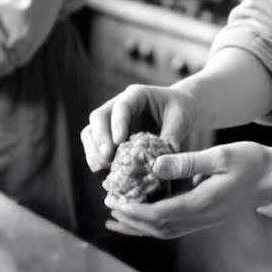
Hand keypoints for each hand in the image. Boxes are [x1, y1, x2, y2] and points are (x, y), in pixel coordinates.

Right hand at [82, 84, 197, 172]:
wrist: (180, 112)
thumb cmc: (181, 111)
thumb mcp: (181, 119)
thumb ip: (171, 137)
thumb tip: (159, 163)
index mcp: (136, 96)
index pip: (121, 106)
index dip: (117, 123)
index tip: (119, 142)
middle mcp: (118, 107)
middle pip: (98, 118)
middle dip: (99, 139)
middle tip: (107, 159)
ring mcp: (111, 123)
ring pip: (90, 133)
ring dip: (93, 152)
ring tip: (102, 170)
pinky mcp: (110, 139)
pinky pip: (96, 149)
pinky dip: (98, 161)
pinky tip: (107, 175)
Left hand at [104, 141, 271, 238]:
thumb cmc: (251, 161)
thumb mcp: (220, 155)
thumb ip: (186, 162)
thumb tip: (154, 166)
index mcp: (203, 203)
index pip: (159, 214)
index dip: (132, 210)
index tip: (113, 198)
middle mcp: (202, 218)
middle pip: (158, 227)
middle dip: (130, 218)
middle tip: (108, 202)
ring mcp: (205, 221)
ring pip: (165, 231)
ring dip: (139, 225)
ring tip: (117, 214)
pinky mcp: (206, 218)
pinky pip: (174, 226)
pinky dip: (153, 223)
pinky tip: (142, 215)